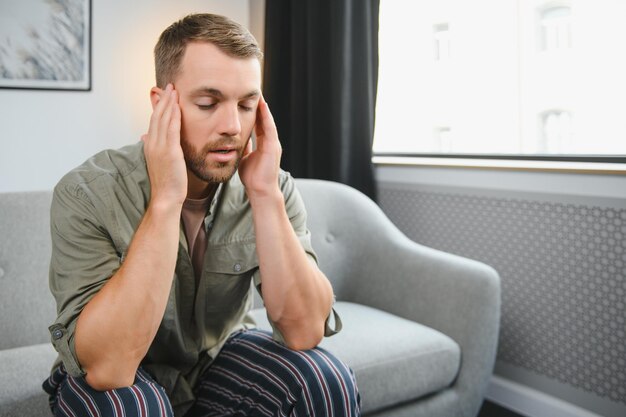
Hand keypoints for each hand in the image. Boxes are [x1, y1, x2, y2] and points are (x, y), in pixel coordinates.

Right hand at [142, 84, 186, 206]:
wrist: (165, 198)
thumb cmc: (166, 182)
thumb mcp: (159, 162)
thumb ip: (156, 148)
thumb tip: (147, 138)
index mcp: (149, 145)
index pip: (153, 121)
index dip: (159, 106)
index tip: (165, 94)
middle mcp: (152, 143)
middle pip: (156, 116)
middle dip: (163, 99)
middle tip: (169, 85)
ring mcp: (159, 147)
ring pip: (162, 119)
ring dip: (169, 103)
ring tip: (174, 90)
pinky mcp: (169, 152)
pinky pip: (171, 129)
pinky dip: (174, 116)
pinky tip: (178, 106)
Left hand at [239, 95, 281, 198]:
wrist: (260, 190)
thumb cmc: (252, 177)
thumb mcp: (245, 158)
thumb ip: (244, 148)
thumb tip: (236, 140)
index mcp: (264, 144)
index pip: (259, 123)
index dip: (254, 111)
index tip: (246, 99)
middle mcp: (270, 141)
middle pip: (264, 119)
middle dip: (259, 105)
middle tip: (254, 90)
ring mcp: (273, 143)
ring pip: (268, 121)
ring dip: (264, 107)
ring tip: (258, 93)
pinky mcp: (273, 147)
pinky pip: (270, 128)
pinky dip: (266, 116)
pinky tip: (262, 106)